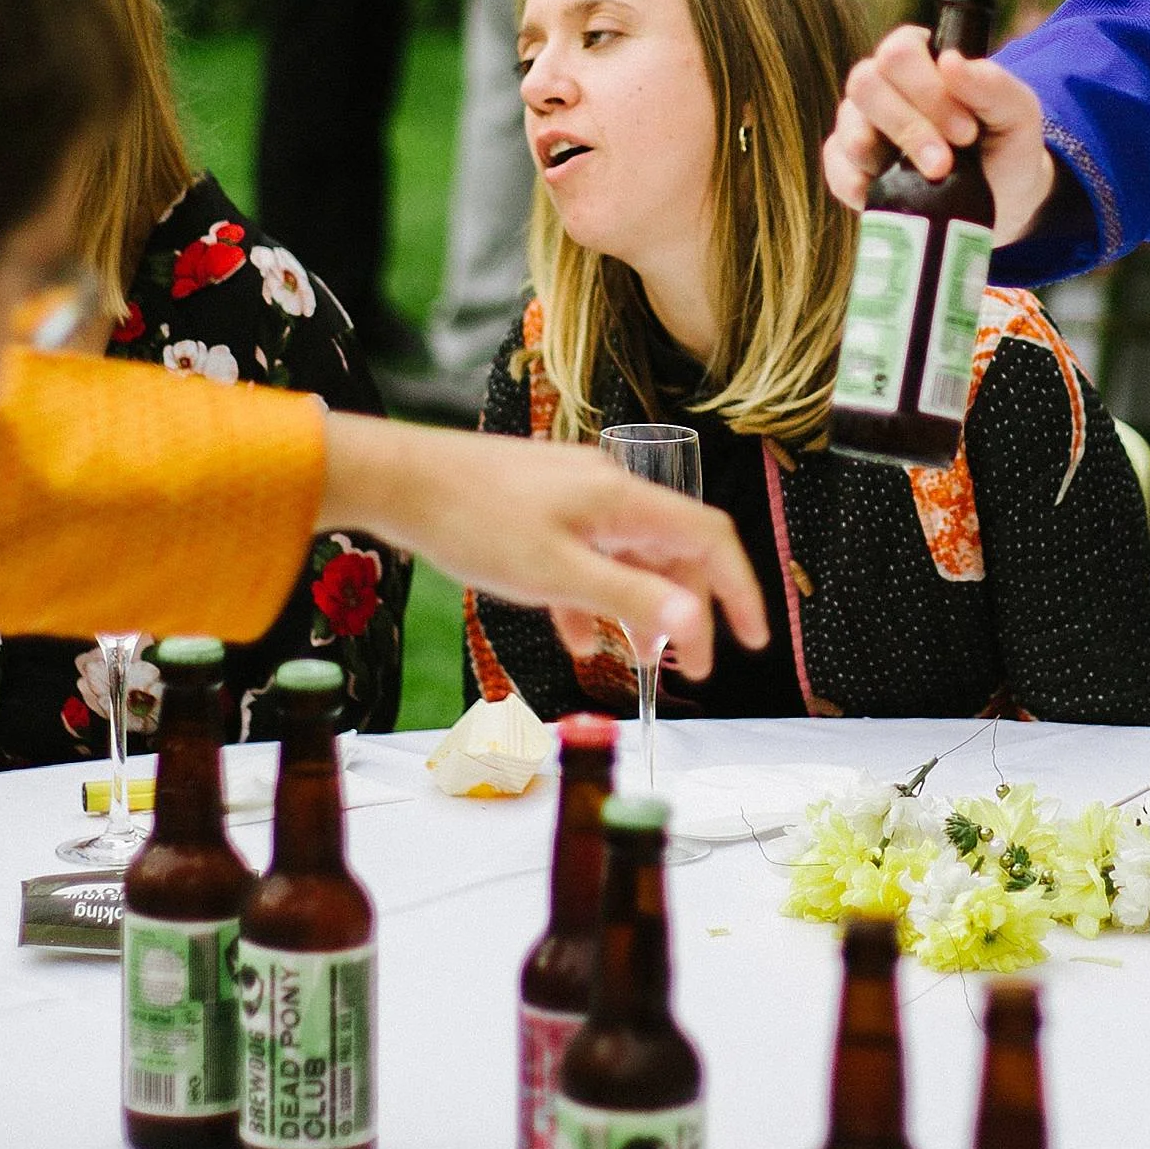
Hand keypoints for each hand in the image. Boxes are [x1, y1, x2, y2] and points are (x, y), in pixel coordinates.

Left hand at [321, 421, 767, 683]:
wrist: (396, 480)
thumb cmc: (472, 520)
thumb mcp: (556, 575)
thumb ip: (630, 597)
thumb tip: (696, 623)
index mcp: (623, 499)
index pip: (710, 539)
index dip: (740, 590)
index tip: (752, 640)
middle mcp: (607, 491)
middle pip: (674, 552)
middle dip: (688, 611)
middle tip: (687, 668)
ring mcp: (572, 498)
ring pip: (629, 558)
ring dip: (638, 608)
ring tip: (635, 659)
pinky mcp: (539, 510)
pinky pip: (586, 557)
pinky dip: (592, 598)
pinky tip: (576, 634)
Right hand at [826, 27, 1059, 246]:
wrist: (1002, 200)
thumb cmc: (1006, 144)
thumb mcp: (1018, 113)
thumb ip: (993, 85)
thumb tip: (951, 62)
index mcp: (921, 58)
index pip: (900, 51)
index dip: (928, 90)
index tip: (966, 132)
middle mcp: (883, 84)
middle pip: (866, 82)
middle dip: (909, 127)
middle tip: (946, 163)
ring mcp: (860, 124)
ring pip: (849, 125)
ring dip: (886, 156)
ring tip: (928, 180)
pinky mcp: (848, 167)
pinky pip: (836, 168)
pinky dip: (859, 185)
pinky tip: (892, 195)